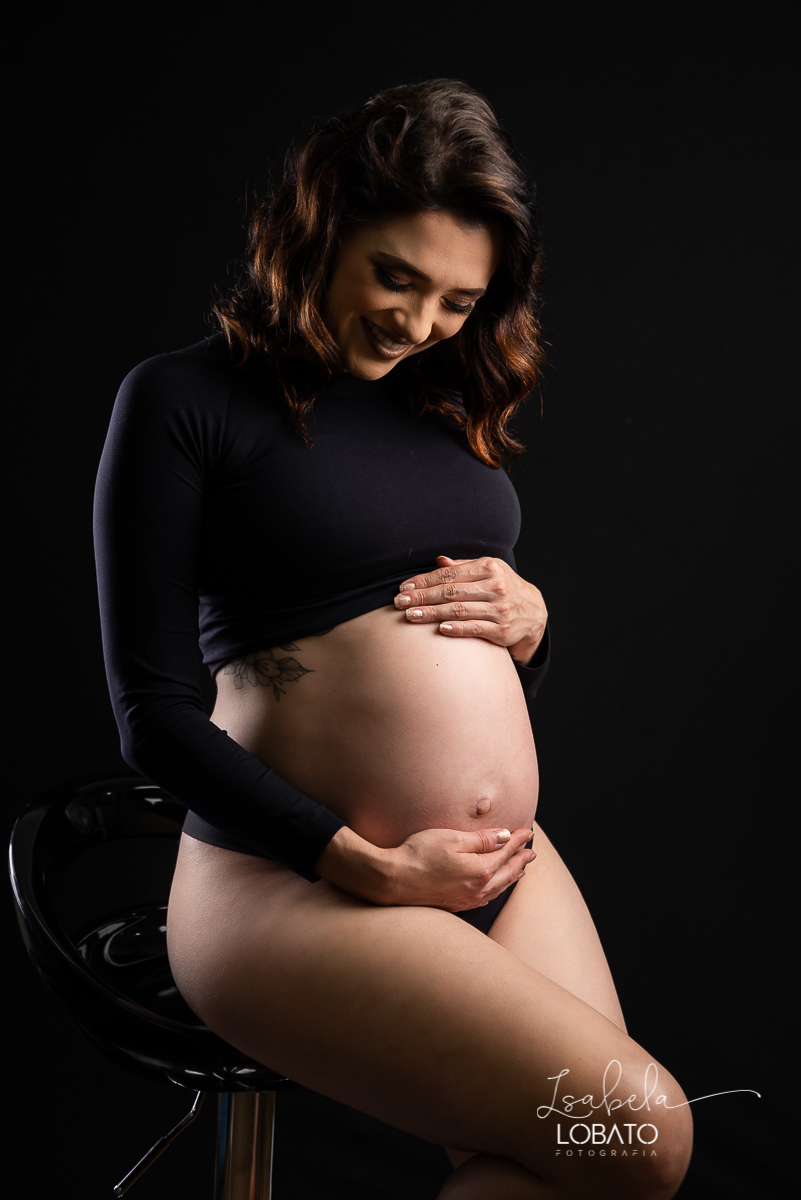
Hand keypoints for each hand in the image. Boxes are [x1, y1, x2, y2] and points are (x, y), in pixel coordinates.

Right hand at [315, 824, 535, 910]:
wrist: (392, 880)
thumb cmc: (419, 854)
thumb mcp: (452, 839)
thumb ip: (481, 839)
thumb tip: (506, 837)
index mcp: (480, 870)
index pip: (505, 852)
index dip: (517, 840)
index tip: (527, 831)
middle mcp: (478, 888)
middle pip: (507, 872)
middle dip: (521, 860)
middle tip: (532, 852)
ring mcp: (466, 899)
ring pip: (498, 887)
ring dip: (512, 876)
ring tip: (520, 869)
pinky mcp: (455, 905)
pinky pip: (485, 898)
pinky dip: (497, 890)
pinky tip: (495, 888)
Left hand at [394, 555, 546, 665]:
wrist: (534, 612)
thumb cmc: (504, 587)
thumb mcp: (489, 571)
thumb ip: (463, 567)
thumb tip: (439, 561)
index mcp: (490, 567)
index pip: (449, 574)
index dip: (424, 581)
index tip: (404, 588)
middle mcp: (496, 586)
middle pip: (451, 592)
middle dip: (422, 597)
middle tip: (400, 602)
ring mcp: (500, 609)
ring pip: (459, 610)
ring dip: (432, 613)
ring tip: (411, 616)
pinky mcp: (502, 630)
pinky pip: (475, 629)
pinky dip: (456, 628)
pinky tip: (439, 629)